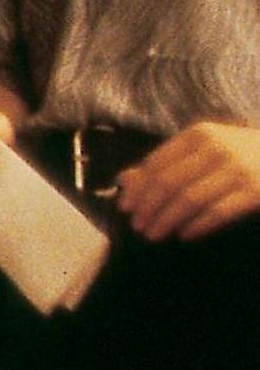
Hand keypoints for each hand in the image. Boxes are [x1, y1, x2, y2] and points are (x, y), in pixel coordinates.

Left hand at [114, 123, 259, 242]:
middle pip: (168, 183)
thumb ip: (168, 162)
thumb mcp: (208, 149)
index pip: (157, 163)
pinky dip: (197, 226)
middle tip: (137, 227)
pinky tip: (185, 235)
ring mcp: (239, 169)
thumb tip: (123, 180)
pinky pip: (218, 212)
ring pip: (189, 199)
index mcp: (201, 134)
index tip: (125, 208)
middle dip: (148, 208)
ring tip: (154, 234)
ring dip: (166, 220)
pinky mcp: (256, 192)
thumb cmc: (245, 155)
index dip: (138, 188)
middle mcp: (218, 148)